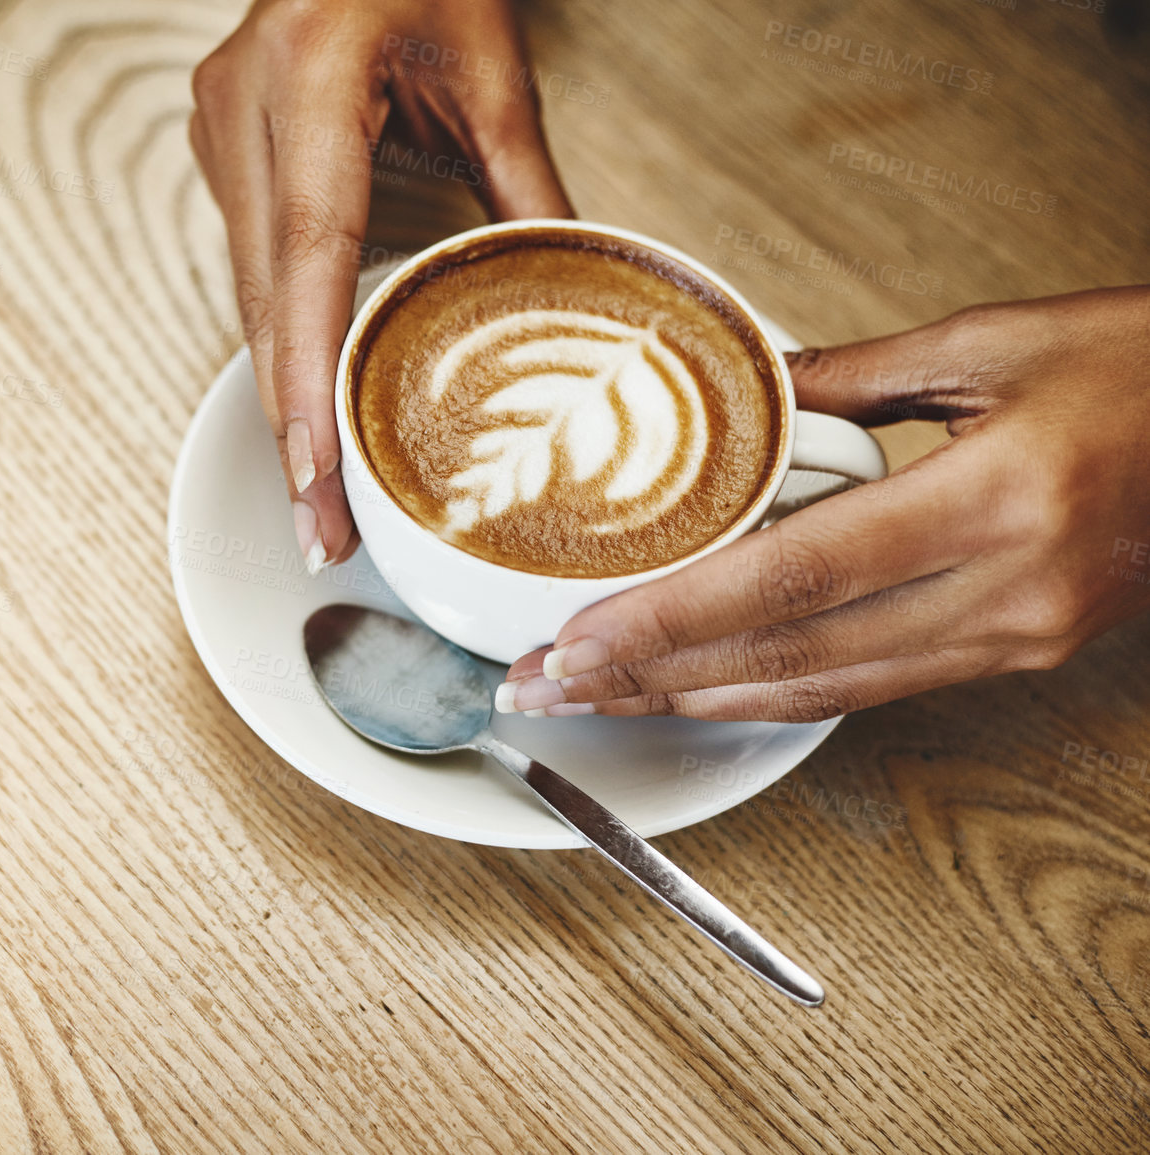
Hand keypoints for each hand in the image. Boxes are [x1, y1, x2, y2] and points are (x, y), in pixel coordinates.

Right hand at [190, 0, 572, 569]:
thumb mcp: (492, 66)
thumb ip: (524, 185)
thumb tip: (569, 291)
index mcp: (313, 76)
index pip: (309, 252)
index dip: (308, 376)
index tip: (316, 475)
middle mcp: (244, 106)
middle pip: (265, 298)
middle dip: (289, 425)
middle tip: (318, 532)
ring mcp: (219, 125)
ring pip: (249, 292)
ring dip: (281, 394)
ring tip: (315, 493)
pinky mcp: (222, 143)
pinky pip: (251, 264)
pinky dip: (283, 339)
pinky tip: (306, 403)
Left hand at [495, 288, 1149, 721]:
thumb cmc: (1148, 367)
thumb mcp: (996, 343)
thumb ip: (852, 378)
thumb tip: (739, 391)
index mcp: (996, 500)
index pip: (790, 578)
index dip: (670, 617)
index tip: (576, 637)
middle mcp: (1004, 591)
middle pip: (787, 655)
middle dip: (650, 678)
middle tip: (544, 688)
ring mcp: (1015, 636)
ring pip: (822, 691)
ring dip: (695, 699)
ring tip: (598, 700)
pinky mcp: (1018, 653)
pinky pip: (872, 687)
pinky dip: (775, 693)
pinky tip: (704, 690)